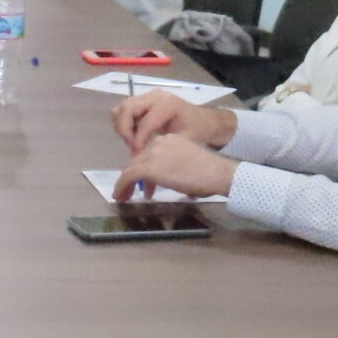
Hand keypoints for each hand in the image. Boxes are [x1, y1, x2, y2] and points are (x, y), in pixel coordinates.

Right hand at [111, 91, 235, 154]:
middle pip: (126, 109)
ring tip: (132, 141)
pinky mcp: (143, 102)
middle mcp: (155, 97)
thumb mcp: (184, 141)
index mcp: (167, 105)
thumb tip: (140, 158)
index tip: (137, 156)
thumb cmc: (197, 131)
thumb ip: (162, 147)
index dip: (138, 141)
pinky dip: (125, 124)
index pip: (144, 123)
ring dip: (123, 126)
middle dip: (124, 130)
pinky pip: (124, 111)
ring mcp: (147, 97)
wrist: (205, 120)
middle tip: (131, 146)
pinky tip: (134, 135)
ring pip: (122, 109)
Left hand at [117, 136, 237, 201]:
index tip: (146, 184)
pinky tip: (120, 196)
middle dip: (135, 178)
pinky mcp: (148, 167)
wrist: (217, 173)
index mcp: (170, 139)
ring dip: (127, 184)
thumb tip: (165, 179)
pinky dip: (121, 187)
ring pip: (132, 169)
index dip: (145, 171)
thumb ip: (173, 166)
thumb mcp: (188, 163)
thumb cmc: (210, 173)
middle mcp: (159, 142)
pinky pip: (128, 177)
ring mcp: (153, 154)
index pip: (151, 154)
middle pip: (140, 161)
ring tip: (126, 197)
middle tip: (135, 193)